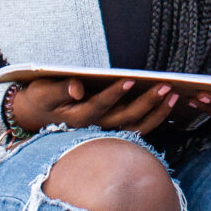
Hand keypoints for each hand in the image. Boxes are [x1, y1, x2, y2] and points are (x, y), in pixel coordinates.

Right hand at [10, 76, 180, 136]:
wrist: (38, 117)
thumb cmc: (42, 100)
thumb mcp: (43, 92)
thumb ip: (60, 89)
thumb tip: (76, 87)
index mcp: (78, 117)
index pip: (99, 106)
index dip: (114, 94)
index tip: (129, 79)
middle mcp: (96, 128)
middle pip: (126, 118)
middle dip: (147, 102)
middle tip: (165, 86)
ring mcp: (107, 131)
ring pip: (137, 127)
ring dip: (157, 113)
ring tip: (172, 95)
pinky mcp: (114, 130)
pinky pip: (139, 128)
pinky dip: (156, 118)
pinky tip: (169, 104)